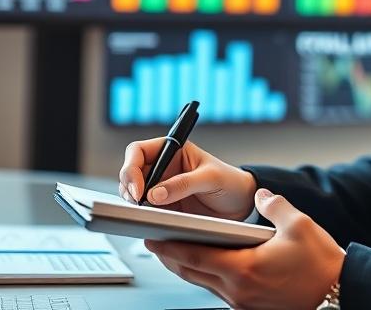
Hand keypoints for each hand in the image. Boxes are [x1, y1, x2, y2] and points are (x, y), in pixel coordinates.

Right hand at [118, 139, 256, 219]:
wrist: (241, 204)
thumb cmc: (230, 182)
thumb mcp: (211, 178)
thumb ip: (184, 184)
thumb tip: (154, 193)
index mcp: (172, 150)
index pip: (138, 152)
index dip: (131, 168)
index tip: (138, 189)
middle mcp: (162, 168)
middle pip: (130, 173)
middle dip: (129, 188)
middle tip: (138, 204)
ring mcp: (161, 189)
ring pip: (132, 193)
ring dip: (133, 203)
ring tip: (146, 213)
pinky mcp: (163, 208)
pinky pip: (143, 211)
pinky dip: (142, 216)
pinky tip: (150, 220)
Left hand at [147, 188, 345, 309]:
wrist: (340, 294)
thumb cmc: (321, 264)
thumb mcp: (299, 224)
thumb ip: (274, 204)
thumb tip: (261, 195)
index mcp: (244, 268)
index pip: (195, 257)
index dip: (170, 246)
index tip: (153, 236)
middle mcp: (239, 291)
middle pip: (193, 273)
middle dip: (171, 257)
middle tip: (154, 241)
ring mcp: (244, 303)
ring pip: (203, 285)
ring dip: (187, 267)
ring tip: (174, 250)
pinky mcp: (251, 309)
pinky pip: (219, 291)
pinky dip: (207, 276)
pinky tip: (208, 265)